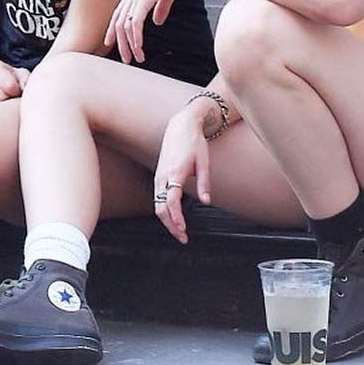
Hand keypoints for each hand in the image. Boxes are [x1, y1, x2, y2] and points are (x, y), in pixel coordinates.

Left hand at [105, 0, 190, 63]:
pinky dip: (135, 37)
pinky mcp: (143, 0)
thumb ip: (160, 8)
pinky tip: (138, 47)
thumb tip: (158, 22)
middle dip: (121, 43)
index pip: (118, 14)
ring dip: (130, 45)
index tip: (110, 42)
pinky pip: (135, 23)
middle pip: (119, 24)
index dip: (113, 29)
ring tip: (137, 57)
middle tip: (126, 59)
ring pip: (126, 27)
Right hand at [152, 103, 213, 243]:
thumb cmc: (193, 143)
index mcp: (175, 173)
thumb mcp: (204, 162)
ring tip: (180, 231)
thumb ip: (205, 183)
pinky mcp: (159, 176)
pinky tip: (173, 217)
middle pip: (161, 208)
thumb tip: (206, 201)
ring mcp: (159, 176)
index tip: (183, 229)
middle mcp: (163, 176)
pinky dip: (164, 211)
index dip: (176, 217)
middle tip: (183, 237)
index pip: (171, 201)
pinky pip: (157, 198)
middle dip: (171, 225)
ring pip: (157, 205)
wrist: (180, 127)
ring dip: (167, 220)